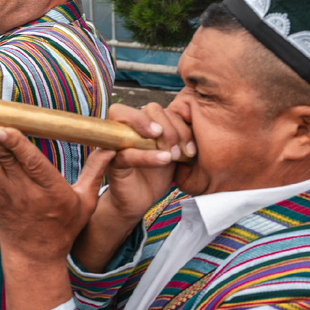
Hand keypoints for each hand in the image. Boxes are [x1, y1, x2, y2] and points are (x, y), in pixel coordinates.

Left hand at [0, 125, 111, 265]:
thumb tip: (111, 147)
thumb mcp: (86, 201)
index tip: (1, 128)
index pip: (31, 162)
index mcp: (50, 190)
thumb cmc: (63, 227)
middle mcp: (25, 192)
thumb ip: (95, 171)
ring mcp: (6, 196)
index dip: (15, 144)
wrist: (36, 257)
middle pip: (4, 160)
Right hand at [71, 103, 192, 269]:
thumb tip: (196, 122)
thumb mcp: (171, 151)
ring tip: (174, 155)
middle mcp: (127, 128)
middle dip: (170, 127)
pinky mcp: (113, 163)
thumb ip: (178, 135)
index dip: (174, 119)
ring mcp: (117, 144)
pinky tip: (165, 160)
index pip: (155, 107)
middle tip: (179, 149)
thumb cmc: (156, 174)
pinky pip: (128, 154)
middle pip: (146, 109)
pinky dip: (148, 155)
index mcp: (142, 123)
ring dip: (160, 137)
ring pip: (134, 125)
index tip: (187, 141)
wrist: (141, 201)